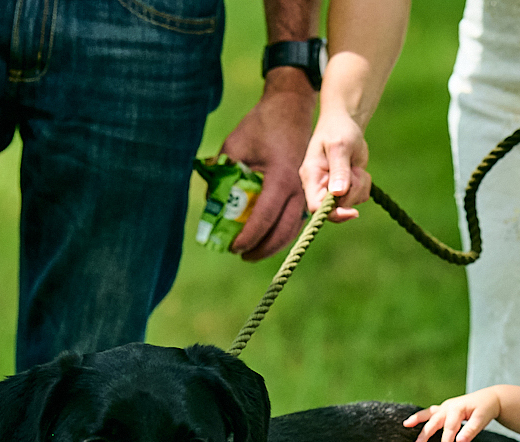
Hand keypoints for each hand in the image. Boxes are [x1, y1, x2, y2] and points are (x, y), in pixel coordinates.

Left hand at [219, 74, 315, 261]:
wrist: (290, 109)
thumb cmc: (260, 126)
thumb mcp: (234, 147)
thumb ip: (223, 177)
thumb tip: (213, 207)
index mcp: (280, 177)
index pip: (264, 218)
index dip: (248, 237)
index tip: (233, 248)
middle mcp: (298, 188)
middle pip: (283, 231)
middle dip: (262, 248)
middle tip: (242, 255)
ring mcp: (306, 190)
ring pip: (293, 229)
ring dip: (274, 244)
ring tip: (253, 252)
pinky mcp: (306, 190)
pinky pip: (297, 219)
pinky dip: (283, 232)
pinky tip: (267, 237)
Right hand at [300, 106, 370, 221]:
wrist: (346, 123)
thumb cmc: (338, 130)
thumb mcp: (339, 146)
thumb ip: (339, 170)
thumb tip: (338, 193)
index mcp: (311, 177)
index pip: (316, 207)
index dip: (334, 213)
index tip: (353, 211)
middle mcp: (319, 186)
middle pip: (336, 208)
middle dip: (352, 193)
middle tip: (355, 171)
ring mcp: (332, 189)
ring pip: (351, 202)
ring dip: (359, 186)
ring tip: (355, 167)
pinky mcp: (346, 188)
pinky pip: (359, 197)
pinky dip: (364, 185)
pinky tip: (357, 169)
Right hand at [403, 389, 502, 441]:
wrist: (488, 399)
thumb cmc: (485, 410)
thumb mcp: (482, 420)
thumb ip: (471, 431)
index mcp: (457, 409)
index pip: (450, 428)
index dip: (446, 441)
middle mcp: (449, 407)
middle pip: (435, 420)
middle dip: (427, 433)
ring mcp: (445, 406)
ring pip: (429, 413)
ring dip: (417, 419)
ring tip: (406, 424)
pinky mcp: (444, 408)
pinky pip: (431, 412)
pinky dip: (422, 416)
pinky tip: (412, 422)